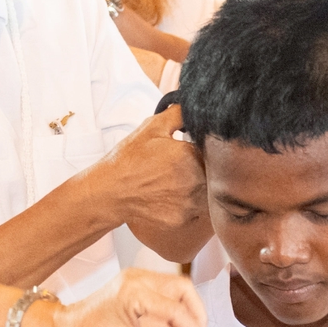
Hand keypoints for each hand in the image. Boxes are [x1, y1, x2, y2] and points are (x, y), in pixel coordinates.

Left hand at [30, 268, 209, 326]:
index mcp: (134, 291)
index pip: (175, 310)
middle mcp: (138, 277)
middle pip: (183, 288)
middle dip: (196, 314)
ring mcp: (137, 277)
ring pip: (177, 288)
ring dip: (188, 311)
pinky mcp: (136, 283)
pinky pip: (166, 292)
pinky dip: (176, 309)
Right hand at [89, 105, 204, 232]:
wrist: (109, 192)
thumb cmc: (129, 160)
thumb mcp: (153, 127)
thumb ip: (179, 114)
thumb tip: (194, 106)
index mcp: (193, 156)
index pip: (218, 154)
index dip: (211, 153)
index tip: (198, 152)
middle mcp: (196, 182)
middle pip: (216, 177)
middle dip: (206, 172)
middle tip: (184, 170)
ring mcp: (190, 204)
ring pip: (208, 197)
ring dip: (200, 190)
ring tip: (177, 184)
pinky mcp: (181, 220)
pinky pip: (195, 214)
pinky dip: (188, 206)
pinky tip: (171, 198)